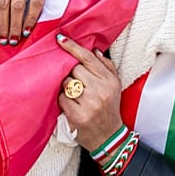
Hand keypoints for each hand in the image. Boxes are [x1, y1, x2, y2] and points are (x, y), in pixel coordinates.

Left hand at [56, 34, 122, 150]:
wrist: (109, 136)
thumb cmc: (109, 108)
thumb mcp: (114, 85)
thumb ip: (106, 66)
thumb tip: (93, 49)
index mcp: (109, 80)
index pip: (88, 58)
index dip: (73, 47)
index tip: (60, 39)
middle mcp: (101, 90)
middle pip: (75, 70)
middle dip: (73, 75)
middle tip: (79, 85)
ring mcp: (89, 104)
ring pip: (67, 84)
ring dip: (68, 88)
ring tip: (77, 97)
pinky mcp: (78, 116)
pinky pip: (62, 99)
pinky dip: (64, 101)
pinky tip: (72, 106)